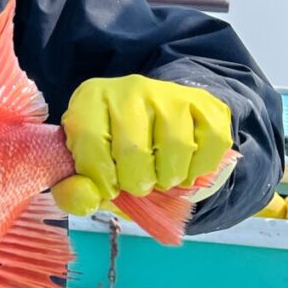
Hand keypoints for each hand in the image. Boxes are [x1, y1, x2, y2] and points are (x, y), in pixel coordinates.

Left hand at [51, 75, 233, 216]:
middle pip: (133, 148)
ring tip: (160, 175)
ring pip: (176, 146)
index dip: (99, 177)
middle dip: (135, 182)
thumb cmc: (113, 147)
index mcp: (91, 99)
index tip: (108, 189)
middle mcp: (129, 88)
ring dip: (169, 177)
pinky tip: (184, 167)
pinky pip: (212, 143)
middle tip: (137, 183)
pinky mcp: (204, 103)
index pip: (89, 140)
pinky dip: (200, 169)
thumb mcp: (85, 165)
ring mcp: (169, 92)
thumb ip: (76, 190)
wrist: (154, 117)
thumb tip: (87, 199)